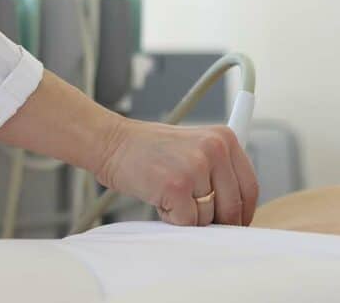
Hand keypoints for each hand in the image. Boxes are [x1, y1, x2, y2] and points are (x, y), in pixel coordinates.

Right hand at [96, 119, 258, 226]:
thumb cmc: (147, 149)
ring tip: (167, 193)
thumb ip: (217, 170)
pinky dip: (171, 218)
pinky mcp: (177, 186)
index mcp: (224, 138)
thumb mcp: (191, 147)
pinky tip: (158, 198)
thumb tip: (237, 211)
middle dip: (215, 220)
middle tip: (192, 213)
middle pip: (233, 206)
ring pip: (209, 217)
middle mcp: (215, 149)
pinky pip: (187, 222)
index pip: (249, 186)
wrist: (110, 142)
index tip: (233, 222)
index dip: (242, 211)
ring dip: (188, 216)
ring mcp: (196, 167)